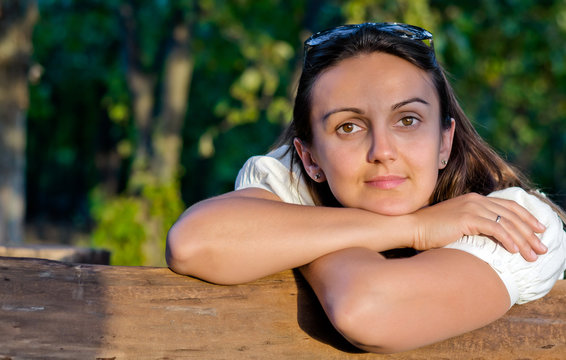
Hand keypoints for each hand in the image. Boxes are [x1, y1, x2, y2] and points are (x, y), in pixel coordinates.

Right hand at [410, 193, 546, 260]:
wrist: (411, 227)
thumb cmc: (430, 230)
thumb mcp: (456, 224)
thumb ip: (474, 225)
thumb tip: (490, 237)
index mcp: (474, 199)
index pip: (508, 206)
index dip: (527, 218)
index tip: (539, 230)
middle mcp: (476, 200)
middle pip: (512, 214)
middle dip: (530, 232)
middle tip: (542, 247)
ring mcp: (471, 207)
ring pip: (506, 222)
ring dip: (523, 240)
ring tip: (533, 254)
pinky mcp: (466, 218)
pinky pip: (494, 229)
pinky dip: (508, 239)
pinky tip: (515, 250)